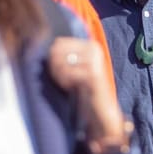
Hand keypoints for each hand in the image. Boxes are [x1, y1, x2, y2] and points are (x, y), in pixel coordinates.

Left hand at [47, 38, 128, 153]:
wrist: (102, 110)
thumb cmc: (87, 90)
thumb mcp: (77, 69)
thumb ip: (67, 56)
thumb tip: (50, 47)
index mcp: (91, 46)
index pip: (59, 43)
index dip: (52, 57)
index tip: (57, 71)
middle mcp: (94, 50)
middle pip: (57, 51)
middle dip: (54, 66)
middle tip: (60, 80)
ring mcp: (94, 61)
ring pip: (60, 62)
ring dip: (58, 75)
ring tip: (66, 84)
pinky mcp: (93, 75)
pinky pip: (67, 73)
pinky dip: (64, 82)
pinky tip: (69, 88)